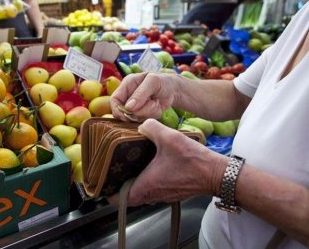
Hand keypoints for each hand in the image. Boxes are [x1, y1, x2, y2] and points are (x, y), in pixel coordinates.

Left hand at [108, 119, 227, 206]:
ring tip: (132, 165)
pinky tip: (152, 165)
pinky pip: (156, 189)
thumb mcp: (169, 137)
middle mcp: (154, 194)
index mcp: (147, 185)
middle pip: (131, 195)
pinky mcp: (174, 192)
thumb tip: (141, 124)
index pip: (120, 198)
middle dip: (122, 184)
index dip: (110, 192)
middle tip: (117, 169)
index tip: (105, 182)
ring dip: (137, 182)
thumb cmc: (194, 160)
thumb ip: (151, 127)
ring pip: (144, 193)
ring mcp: (165, 195)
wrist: (218, 173)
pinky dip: (150, 181)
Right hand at [110, 73, 177, 121]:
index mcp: (127, 85)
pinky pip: (143, 120)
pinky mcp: (142, 113)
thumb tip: (128, 107)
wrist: (174, 90)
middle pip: (124, 112)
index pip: (114, 99)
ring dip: (147, 113)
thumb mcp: (153, 82)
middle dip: (138, 112)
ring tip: (155, 103)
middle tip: (151, 104)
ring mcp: (135, 106)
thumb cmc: (163, 81)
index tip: (127, 116)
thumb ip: (140, 94)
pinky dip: (151, 115)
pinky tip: (157, 107)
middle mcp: (128, 96)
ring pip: (134, 117)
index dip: (118, 109)